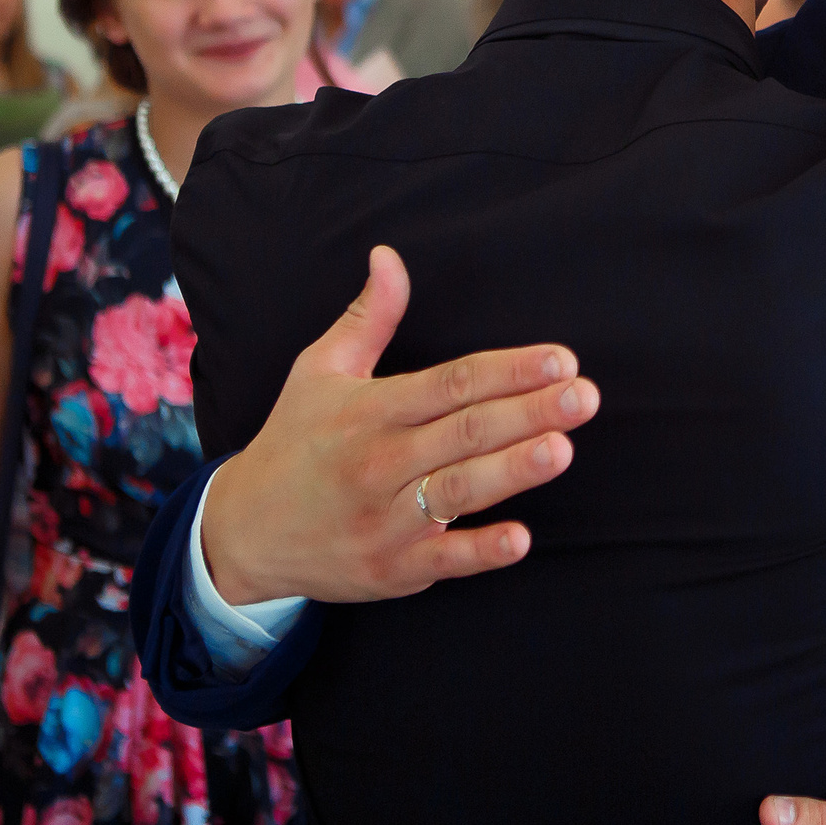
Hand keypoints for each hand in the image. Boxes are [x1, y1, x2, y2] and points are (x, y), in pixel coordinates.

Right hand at [200, 244, 599, 605]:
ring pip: (458, 490)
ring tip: (561, 448)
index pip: (451, 382)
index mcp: (369, 410)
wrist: (242, 532)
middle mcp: (379, 461)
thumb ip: (368, 318)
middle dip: (528, 412)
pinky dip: (480, 550)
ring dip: (512, 470)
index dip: (508, 369)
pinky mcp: (392, 568)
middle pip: (464, 431)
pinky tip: (520, 538)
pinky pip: (442, 558)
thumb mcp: (319, 371)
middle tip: (583, 396)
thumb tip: (390, 256)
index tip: (561, 359)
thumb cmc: (293, 443)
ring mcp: (386, 519)